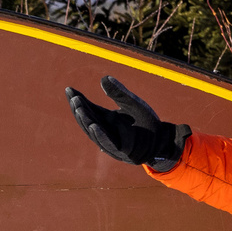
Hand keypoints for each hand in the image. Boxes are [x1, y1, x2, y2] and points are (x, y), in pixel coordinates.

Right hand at [66, 76, 189, 168]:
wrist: (162, 140)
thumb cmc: (146, 122)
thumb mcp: (132, 103)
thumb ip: (118, 93)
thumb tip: (103, 78)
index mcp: (106, 120)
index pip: (88, 109)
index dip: (78, 100)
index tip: (69, 89)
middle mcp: (105, 131)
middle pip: (87, 120)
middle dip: (79, 109)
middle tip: (74, 97)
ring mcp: (111, 142)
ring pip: (94, 132)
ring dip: (85, 120)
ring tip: (78, 107)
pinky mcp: (120, 151)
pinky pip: (108, 143)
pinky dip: (100, 135)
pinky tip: (94, 125)